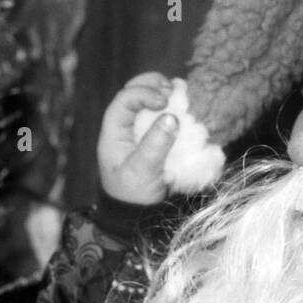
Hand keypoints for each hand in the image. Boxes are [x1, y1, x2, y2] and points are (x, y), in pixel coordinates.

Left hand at [97, 72, 179, 205]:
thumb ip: (155, 145)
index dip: (143, 93)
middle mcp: (126, 127)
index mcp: (114, 133)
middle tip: (173, 89)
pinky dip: (176, 108)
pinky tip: (188, 108)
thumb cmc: (133, 196)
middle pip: (135, 91)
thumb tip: (171, 117)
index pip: (124, 100)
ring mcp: (141, 131)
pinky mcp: (157, 138)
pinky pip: (165, 115)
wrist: (139, 217)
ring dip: (167, 94)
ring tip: (181, 95)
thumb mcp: (142, 172)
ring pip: (151, 101)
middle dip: (154, 84)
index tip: (164, 101)